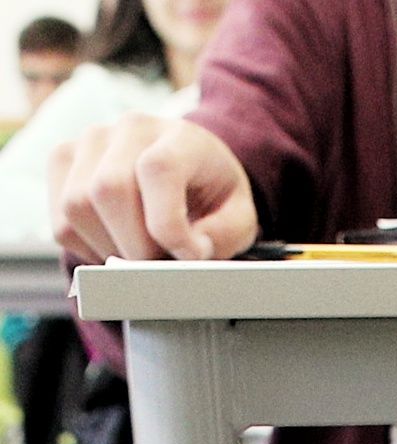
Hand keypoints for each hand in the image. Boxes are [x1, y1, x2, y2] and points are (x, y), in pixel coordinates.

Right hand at [51, 115, 256, 263]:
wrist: (191, 169)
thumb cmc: (215, 197)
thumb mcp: (240, 217)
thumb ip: (222, 236)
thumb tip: (185, 255)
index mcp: (180, 137)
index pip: (156, 170)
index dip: (169, 226)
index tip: (190, 255)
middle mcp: (128, 129)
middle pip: (109, 191)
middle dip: (137, 247)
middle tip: (163, 266)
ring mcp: (89, 142)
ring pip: (77, 208)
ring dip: (111, 250)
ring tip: (143, 255)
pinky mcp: (63, 163)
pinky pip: (62, 222)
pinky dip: (89, 249)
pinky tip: (118, 247)